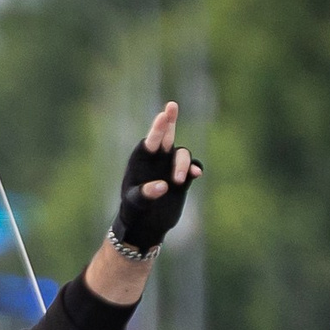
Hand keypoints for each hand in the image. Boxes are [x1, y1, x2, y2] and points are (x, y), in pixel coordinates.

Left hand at [110, 101, 201, 253]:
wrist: (146, 224)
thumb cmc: (134, 210)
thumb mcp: (136, 202)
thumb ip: (146, 193)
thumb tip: (163, 185)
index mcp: (142, 159)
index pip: (151, 140)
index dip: (158, 128)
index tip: (163, 116)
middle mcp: (157, 159)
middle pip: (167, 135)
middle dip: (170, 120)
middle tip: (171, 105)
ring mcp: (170, 167)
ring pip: (182, 154)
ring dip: (182, 164)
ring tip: (178, 180)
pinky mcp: (183, 178)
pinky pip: (192, 167)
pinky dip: (195, 168)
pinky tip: (196, 173)